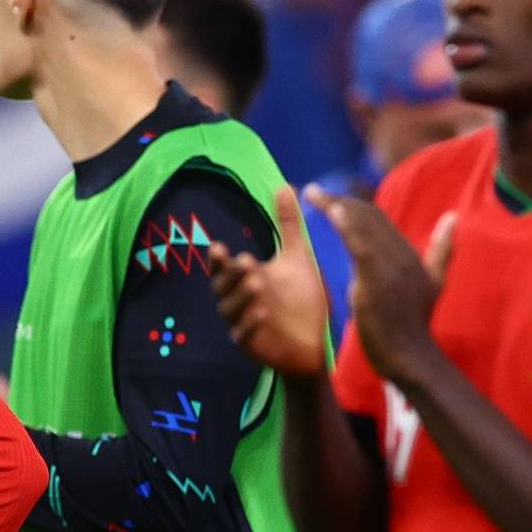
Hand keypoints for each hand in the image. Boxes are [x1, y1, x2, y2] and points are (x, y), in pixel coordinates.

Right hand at [209, 186, 329, 378]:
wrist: (315, 342)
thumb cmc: (301, 299)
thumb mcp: (298, 257)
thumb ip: (288, 223)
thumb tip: (285, 185)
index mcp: (245, 279)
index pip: (223, 267)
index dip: (217, 259)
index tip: (217, 246)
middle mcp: (238, 300)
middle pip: (222, 287)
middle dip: (231, 275)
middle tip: (246, 261)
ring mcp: (242, 323)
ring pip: (231, 310)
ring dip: (241, 296)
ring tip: (257, 284)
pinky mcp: (251, 345)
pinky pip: (244, 335)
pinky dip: (251, 324)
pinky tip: (263, 312)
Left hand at [306, 185, 454, 387]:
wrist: (411, 356)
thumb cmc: (414, 324)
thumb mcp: (433, 283)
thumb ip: (442, 251)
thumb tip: (453, 218)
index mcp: (410, 254)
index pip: (379, 220)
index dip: (353, 205)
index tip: (329, 197)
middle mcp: (403, 255)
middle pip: (369, 217)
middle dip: (339, 200)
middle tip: (313, 192)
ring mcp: (392, 267)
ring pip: (365, 227)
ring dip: (337, 206)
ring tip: (313, 195)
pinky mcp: (378, 281)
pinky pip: (362, 247)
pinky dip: (348, 226)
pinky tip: (333, 211)